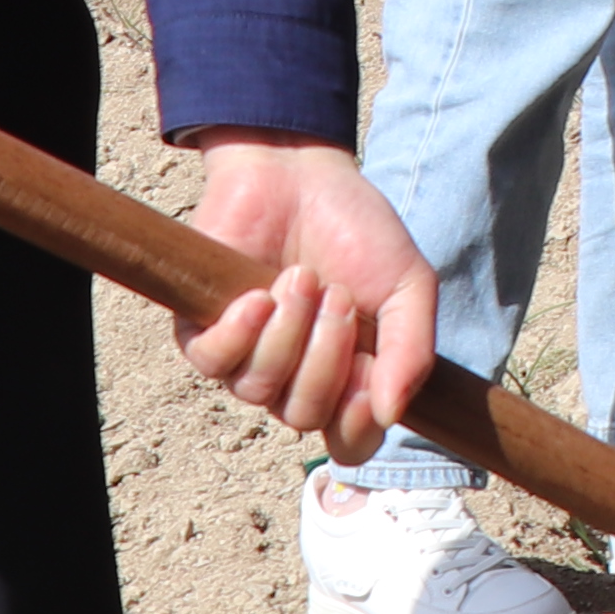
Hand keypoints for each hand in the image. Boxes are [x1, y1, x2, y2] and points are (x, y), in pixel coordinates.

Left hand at [173, 134, 443, 460]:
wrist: (298, 171)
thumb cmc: (356, 229)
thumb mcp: (407, 285)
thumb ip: (412, 350)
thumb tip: (390, 414)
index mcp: (347, 375)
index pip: (347, 442)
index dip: (355, 428)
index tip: (368, 379)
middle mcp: (294, 376)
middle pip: (302, 415)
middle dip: (326, 356)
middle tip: (339, 296)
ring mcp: (246, 356)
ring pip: (258, 389)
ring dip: (287, 332)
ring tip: (300, 278)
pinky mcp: (202, 329)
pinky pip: (213, 362)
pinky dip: (240, 331)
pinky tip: (257, 294)